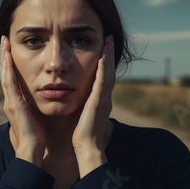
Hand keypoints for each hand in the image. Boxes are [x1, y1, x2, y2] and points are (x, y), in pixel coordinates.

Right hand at [0, 35, 45, 165]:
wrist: (32, 150)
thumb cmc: (37, 136)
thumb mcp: (36, 115)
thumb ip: (36, 105)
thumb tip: (44, 94)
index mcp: (16, 102)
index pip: (12, 77)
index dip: (10, 63)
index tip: (11, 48)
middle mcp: (10, 100)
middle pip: (6, 72)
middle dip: (5, 55)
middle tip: (4, 39)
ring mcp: (10, 102)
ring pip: (5, 74)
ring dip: (5, 58)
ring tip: (5, 42)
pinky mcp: (14, 105)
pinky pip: (9, 83)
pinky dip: (8, 69)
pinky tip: (9, 57)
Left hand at [72, 35, 115, 176]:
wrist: (87, 148)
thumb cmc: (83, 136)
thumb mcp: (84, 116)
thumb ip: (84, 106)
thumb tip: (80, 100)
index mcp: (101, 100)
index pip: (105, 77)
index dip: (105, 62)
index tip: (104, 48)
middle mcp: (105, 98)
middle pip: (109, 71)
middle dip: (109, 54)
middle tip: (109, 39)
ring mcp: (104, 100)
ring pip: (108, 74)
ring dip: (108, 57)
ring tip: (107, 42)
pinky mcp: (99, 103)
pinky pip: (103, 82)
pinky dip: (104, 69)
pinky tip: (102, 58)